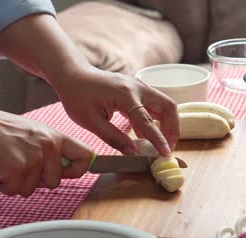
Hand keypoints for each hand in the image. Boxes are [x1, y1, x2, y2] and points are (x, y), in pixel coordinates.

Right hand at [0, 106, 92, 196]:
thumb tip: (66, 168)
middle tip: (21, 164)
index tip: (70, 173)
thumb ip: (52, 149)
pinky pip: (14, 191)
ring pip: (32, 189)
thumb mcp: (35, 132)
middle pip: (55, 182)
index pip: (85, 155)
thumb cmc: (2, 130)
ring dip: (18, 182)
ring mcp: (33, 160)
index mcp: (55, 137)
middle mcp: (48, 147)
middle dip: (37, 180)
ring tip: (8, 162)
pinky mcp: (17, 171)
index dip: (79, 169)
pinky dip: (4, 185)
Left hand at [53, 67, 178, 155]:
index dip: (158, 139)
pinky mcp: (138, 90)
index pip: (148, 121)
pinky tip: (146, 135)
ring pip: (165, 105)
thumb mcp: (91, 122)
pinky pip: (155, 105)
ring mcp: (139, 86)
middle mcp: (138, 88)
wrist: (73, 75)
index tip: (165, 154)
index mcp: (125, 95)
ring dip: (167, 124)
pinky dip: (156, 120)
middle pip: (168, 107)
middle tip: (167, 148)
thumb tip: (133, 153)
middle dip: (173, 129)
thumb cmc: (77, 96)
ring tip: (159, 144)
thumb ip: (114, 138)